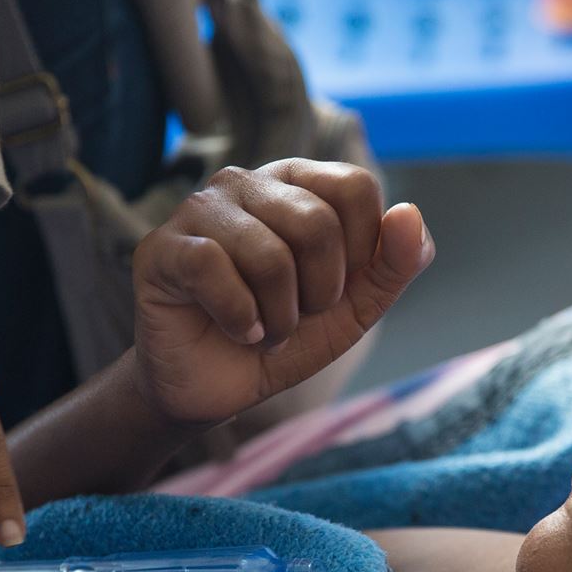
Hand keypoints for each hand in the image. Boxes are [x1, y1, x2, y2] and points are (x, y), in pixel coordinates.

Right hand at [128, 159, 433, 427]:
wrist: (217, 389)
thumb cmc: (283, 335)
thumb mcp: (355, 307)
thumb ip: (393, 264)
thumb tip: (409, 214)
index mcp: (297, 183)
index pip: (356, 187)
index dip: (361, 252)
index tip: (336, 287)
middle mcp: (245, 182)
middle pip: (316, 222)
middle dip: (319, 292)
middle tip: (295, 315)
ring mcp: (198, 210)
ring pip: (268, 254)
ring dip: (279, 317)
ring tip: (263, 329)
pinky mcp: (162, 248)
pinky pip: (214, 270)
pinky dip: (239, 318)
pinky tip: (236, 331)